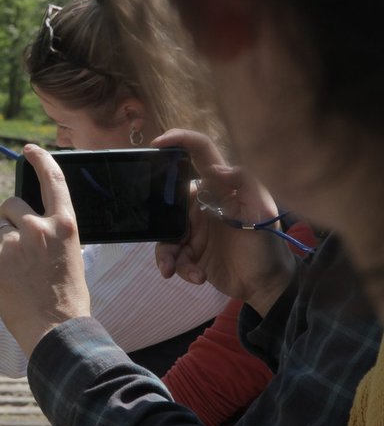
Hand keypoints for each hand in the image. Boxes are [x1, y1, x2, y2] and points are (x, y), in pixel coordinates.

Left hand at [0, 145, 90, 355]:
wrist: (54, 329)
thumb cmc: (65, 297)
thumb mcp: (69, 255)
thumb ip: (53, 232)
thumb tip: (35, 221)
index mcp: (64, 225)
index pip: (54, 180)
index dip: (41, 160)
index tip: (29, 150)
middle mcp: (38, 227)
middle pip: (10, 205)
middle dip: (8, 220)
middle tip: (18, 249)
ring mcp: (14, 241)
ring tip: (14, 270)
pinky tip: (2, 278)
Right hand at [152, 129, 296, 315]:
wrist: (266, 285)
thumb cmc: (268, 244)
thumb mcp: (263, 211)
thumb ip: (246, 183)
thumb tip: (217, 168)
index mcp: (218, 187)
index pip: (199, 152)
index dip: (179, 140)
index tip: (158, 143)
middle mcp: (201, 203)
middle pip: (167, 197)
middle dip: (157, 215)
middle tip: (160, 232)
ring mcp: (193, 228)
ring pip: (164, 230)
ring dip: (166, 252)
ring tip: (174, 269)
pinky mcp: (189, 251)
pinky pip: (171, 255)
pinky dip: (179, 267)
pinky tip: (197, 276)